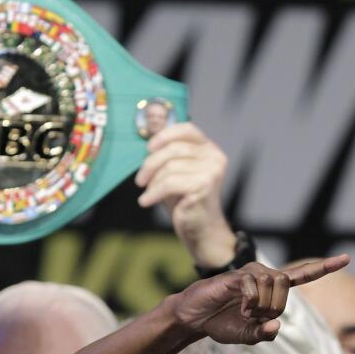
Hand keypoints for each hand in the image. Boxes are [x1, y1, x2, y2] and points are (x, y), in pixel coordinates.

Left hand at [134, 122, 236, 267]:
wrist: (200, 230)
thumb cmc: (184, 201)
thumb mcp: (173, 172)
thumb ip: (166, 151)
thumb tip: (151, 122)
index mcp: (209, 149)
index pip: (188, 129)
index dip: (165, 135)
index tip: (148, 149)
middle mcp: (215, 157)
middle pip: (173, 148)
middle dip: (150, 164)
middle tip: (140, 180)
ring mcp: (212, 171)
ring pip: (169, 167)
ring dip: (152, 182)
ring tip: (148, 193)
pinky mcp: (205, 186)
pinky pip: (170, 182)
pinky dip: (153, 193)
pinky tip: (146, 201)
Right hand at [171, 256, 350, 344]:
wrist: (195, 319)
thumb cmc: (223, 324)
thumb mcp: (248, 336)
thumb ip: (265, 334)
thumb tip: (275, 325)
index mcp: (273, 289)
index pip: (303, 275)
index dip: (324, 268)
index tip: (346, 258)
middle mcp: (264, 275)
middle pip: (286, 288)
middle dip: (273, 308)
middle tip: (253, 317)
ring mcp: (250, 273)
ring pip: (273, 286)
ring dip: (260, 307)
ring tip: (244, 312)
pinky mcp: (236, 275)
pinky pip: (254, 288)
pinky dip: (250, 303)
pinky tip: (241, 308)